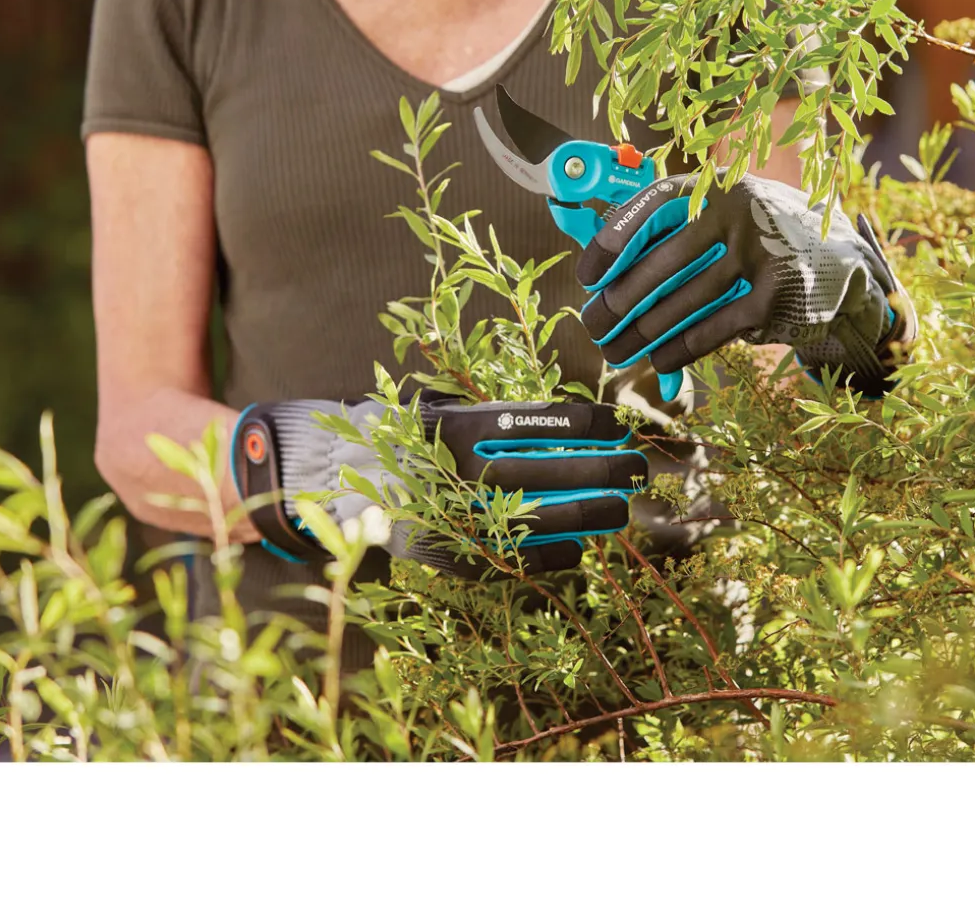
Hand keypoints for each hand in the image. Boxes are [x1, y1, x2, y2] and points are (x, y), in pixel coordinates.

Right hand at [231, 397, 647, 574]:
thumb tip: (571, 420)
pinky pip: (518, 561)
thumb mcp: (440, 412)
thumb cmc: (401, 442)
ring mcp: (459, 516)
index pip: (546, 420)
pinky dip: (557, 556)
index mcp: (463, 426)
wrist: (332, 486)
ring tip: (624, 510)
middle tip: (641, 468)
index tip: (624, 422)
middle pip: (557, 468)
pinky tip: (581, 549)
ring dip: (595, 514)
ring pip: (546, 516)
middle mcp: (464, 470)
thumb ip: (493, 417)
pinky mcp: (453, 557)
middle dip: (609, 469)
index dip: (594, 421)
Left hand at [575, 171, 915, 396]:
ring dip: (641, 332)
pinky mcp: (777, 299)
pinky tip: (657, 359)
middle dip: (619, 301)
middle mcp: (742, 212)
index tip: (587, 274)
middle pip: (662, 263)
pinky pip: (711, 330)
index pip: (654, 203)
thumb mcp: (730, 217)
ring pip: (682, 303)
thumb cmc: (764, 240)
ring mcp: (762, 255)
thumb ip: (678, 228)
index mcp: (721, 185)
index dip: (614, 239)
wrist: (844, 264)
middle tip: (594, 323)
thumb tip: (605, 262)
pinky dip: (679, 349)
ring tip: (615, 349)